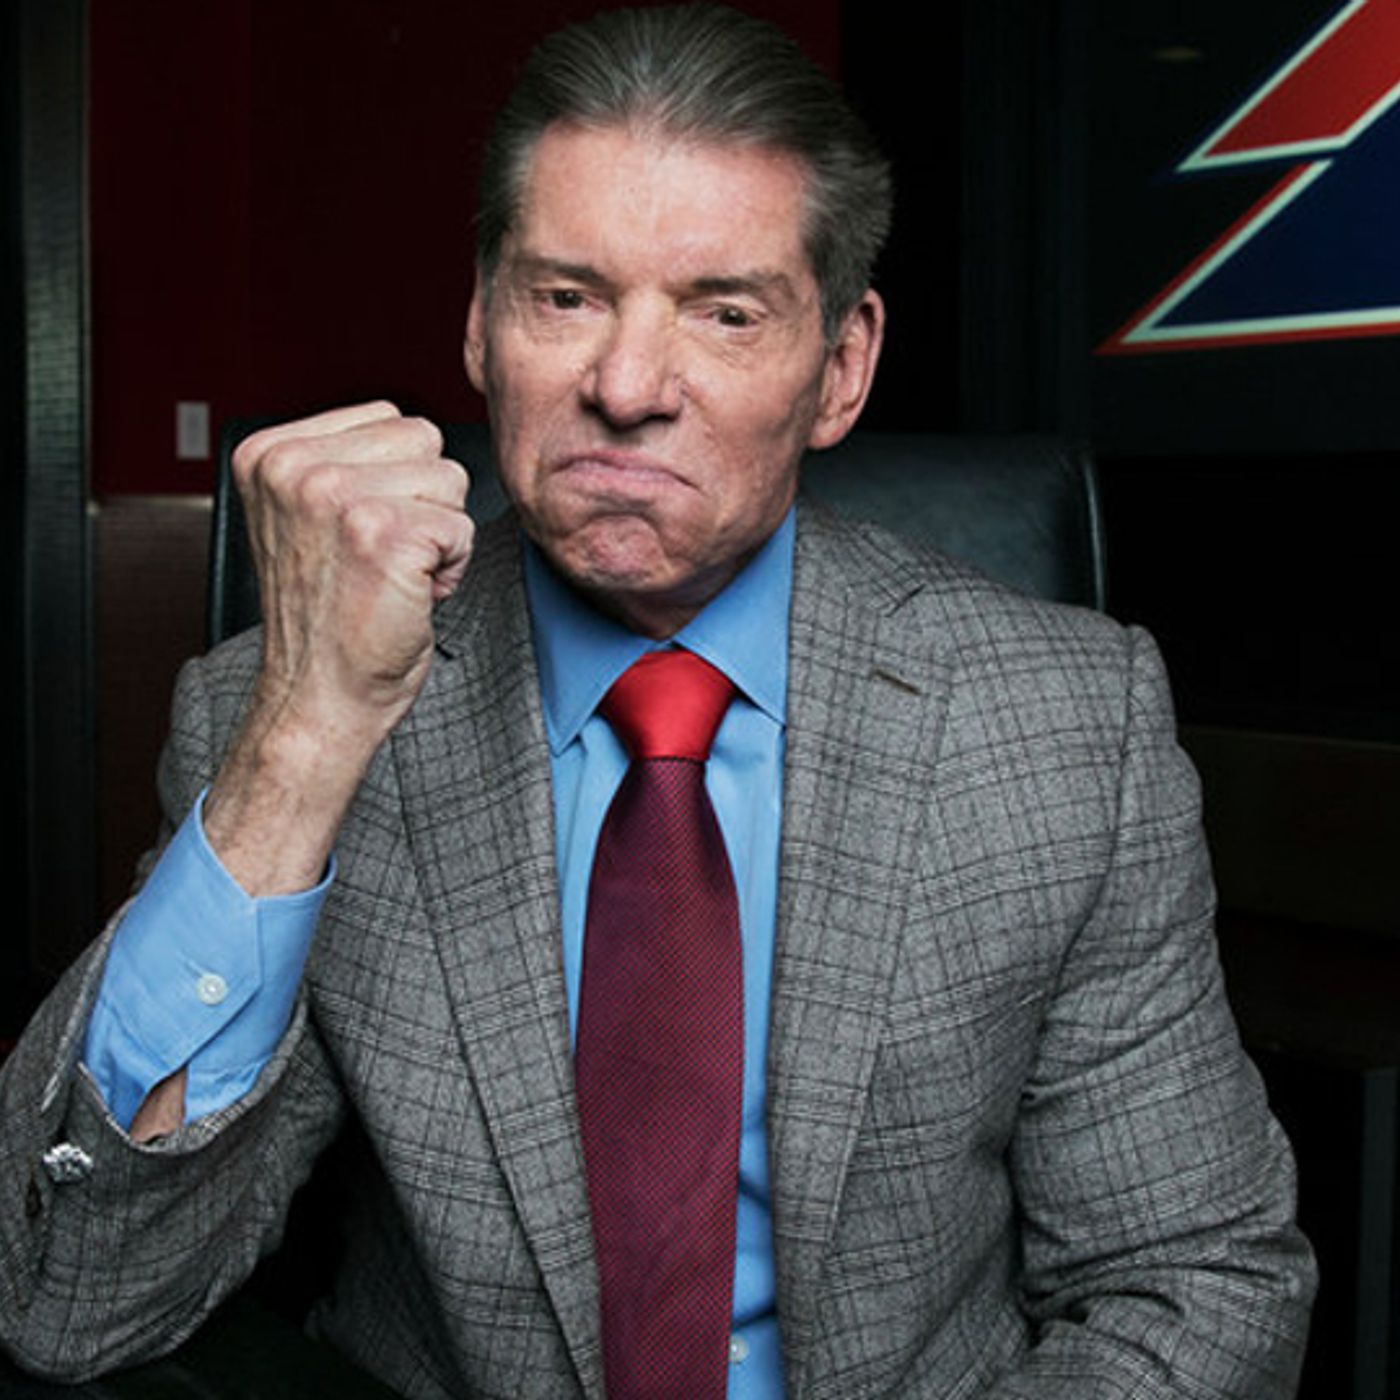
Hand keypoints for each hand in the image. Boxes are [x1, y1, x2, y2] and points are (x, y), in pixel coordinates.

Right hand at [204, 402, 473, 894]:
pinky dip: (452, 567)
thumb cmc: (329, 616)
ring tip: (392, 575)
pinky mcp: (380, 534)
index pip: (388, 418)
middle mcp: (294, 467)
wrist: (320, 696)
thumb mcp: (311, 516)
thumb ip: (344, 460)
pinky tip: (408, 594)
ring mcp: (333, 497)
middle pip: (424, 439)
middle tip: (380, 559)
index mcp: (270, 453)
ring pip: (450, 478)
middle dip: (423, 501)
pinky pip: (462, 526)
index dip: (396, 481)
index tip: (357, 535)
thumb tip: (418, 430)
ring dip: (439, 533)